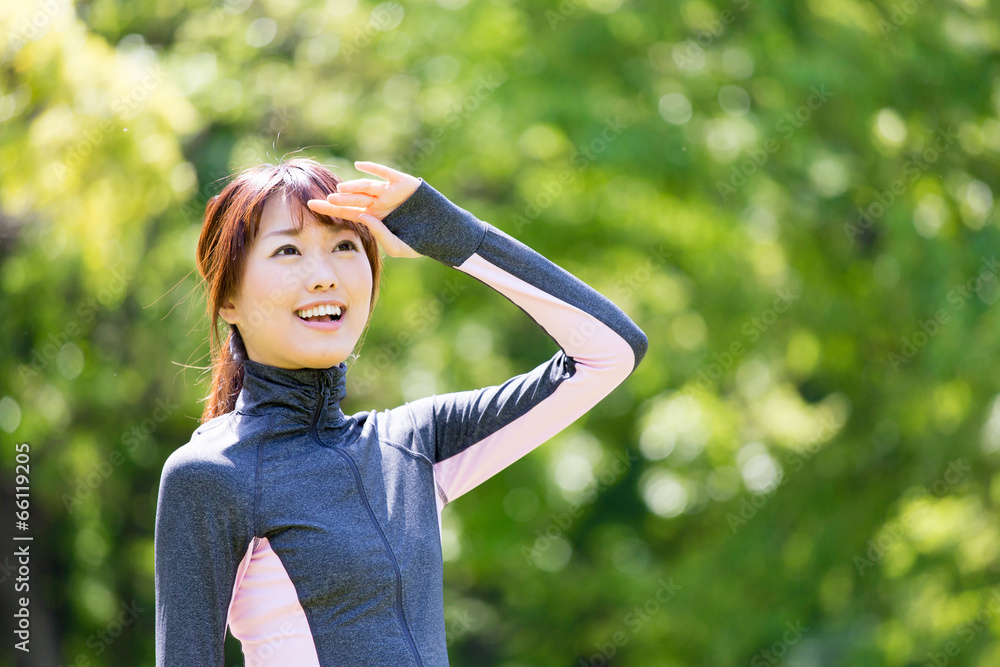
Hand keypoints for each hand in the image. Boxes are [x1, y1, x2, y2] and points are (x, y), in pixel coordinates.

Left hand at [307, 161, 421, 258]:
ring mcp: (390, 192)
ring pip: (366, 187)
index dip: (329, 209)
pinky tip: (360, 165)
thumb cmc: (420, 243)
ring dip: (353, 188)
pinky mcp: (402, 183)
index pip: (347, 212)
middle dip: (338, 201)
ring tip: (340, 192)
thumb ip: (379, 233)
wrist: (444, 234)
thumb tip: (363, 217)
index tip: (310, 206)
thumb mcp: (397, 246)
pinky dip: (373, 168)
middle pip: (353, 200)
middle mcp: (379, 203)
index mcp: (374, 218)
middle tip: (323, 202)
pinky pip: (385, 173)